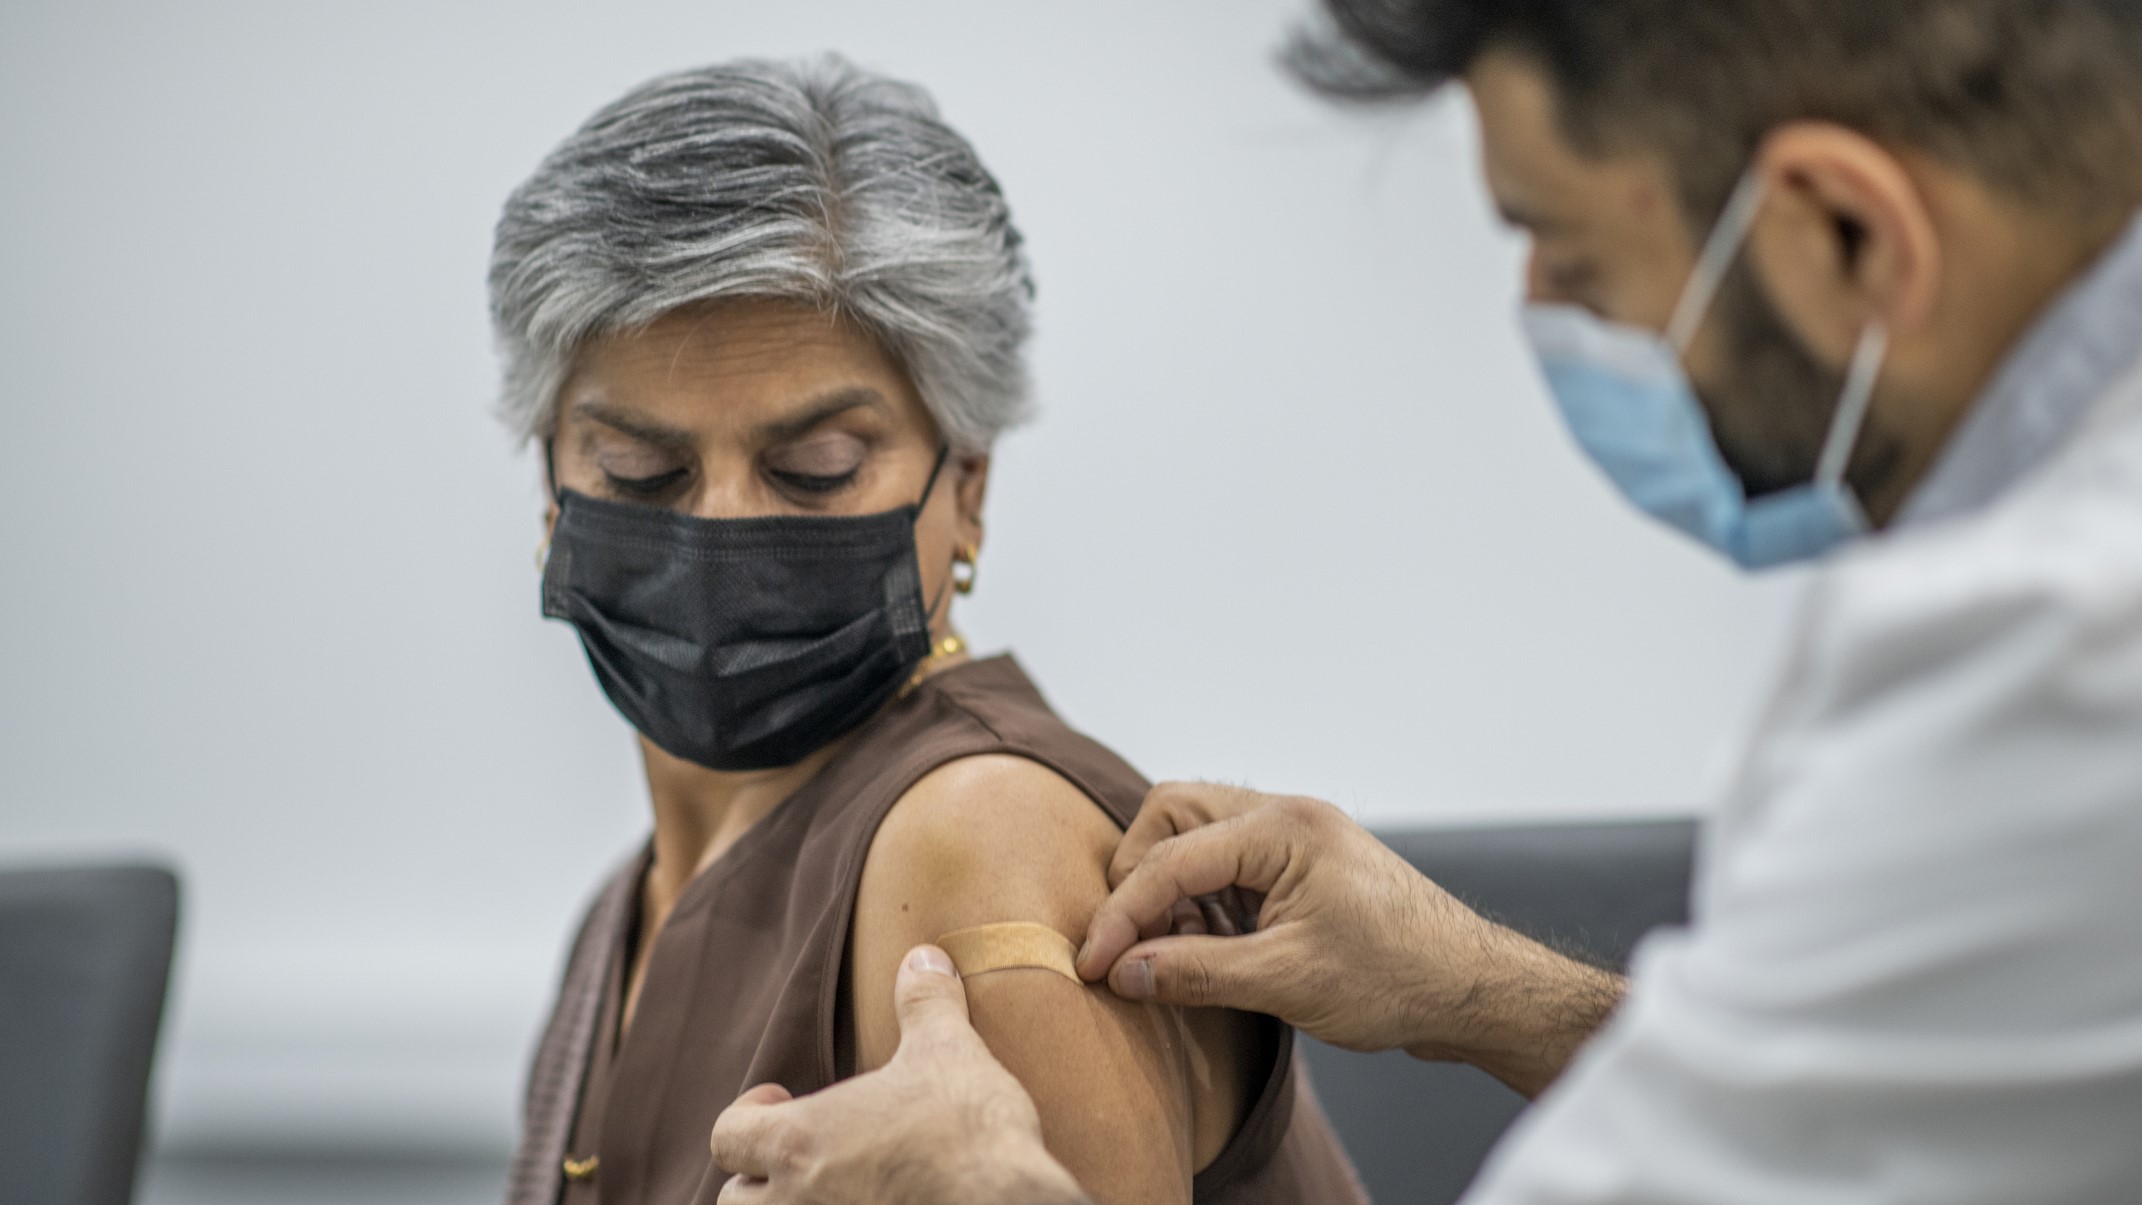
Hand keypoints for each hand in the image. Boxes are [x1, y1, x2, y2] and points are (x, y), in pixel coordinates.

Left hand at [710, 945, 1090, 1204]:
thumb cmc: (968, 1132)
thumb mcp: (948, 1051)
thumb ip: (925, 1002)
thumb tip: (924, 958)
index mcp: (798, 1143)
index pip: (726, 1135)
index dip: (749, 1115)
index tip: (782, 1100)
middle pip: (734, 1199)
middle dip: (762, 1175)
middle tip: (809, 1151)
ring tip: (834, 1187)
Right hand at [1076, 784, 1623, 1097]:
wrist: (1470, 989)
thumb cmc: (1395, 978)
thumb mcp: (1285, 982)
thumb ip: (1195, 972)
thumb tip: (1124, 974)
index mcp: (1283, 829)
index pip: (1170, 859)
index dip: (1122, 916)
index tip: (1093, 966)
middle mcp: (1285, 816)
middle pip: (1172, 813)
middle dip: (1140, 875)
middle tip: (1134, 942)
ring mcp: (1293, 837)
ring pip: (1195, 834)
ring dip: (1170, 889)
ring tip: (1174, 953)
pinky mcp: (1298, 866)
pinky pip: (1224, 863)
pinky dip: (1201, 901)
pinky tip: (1206, 950)